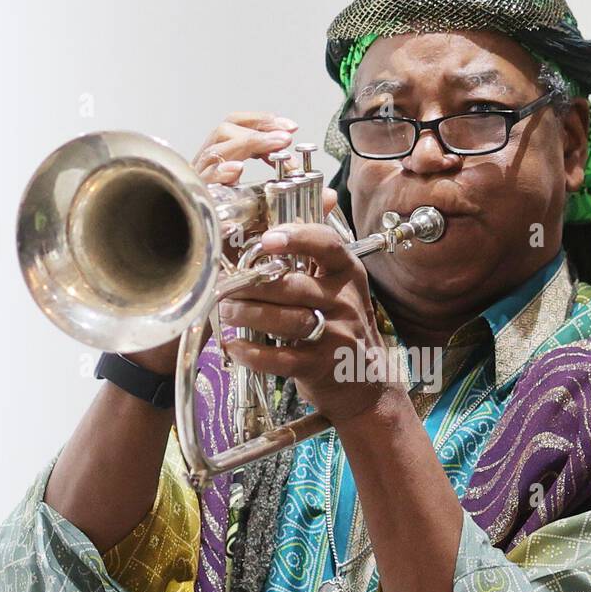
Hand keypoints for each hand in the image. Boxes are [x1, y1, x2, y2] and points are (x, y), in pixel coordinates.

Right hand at [125, 112, 313, 375]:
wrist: (184, 314)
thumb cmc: (222, 278)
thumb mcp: (260, 240)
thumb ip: (289, 216)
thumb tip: (327, 197)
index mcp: (217, 183)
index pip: (230, 135)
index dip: (258, 125)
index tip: (289, 130)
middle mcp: (198, 184)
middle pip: (220, 134)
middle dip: (256, 129)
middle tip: (286, 136)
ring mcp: (186, 196)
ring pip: (211, 151)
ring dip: (244, 145)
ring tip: (272, 148)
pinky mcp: (181, 214)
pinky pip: (198, 186)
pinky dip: (219, 175)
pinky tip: (239, 173)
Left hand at [218, 224, 409, 427]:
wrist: (365, 382)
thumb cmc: (340, 327)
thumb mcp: (338, 287)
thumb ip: (314, 254)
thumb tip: (300, 209)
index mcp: (347, 274)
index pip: (326, 245)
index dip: (295, 238)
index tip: (265, 239)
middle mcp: (345, 302)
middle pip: (292, 286)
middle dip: (251, 287)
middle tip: (225, 288)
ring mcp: (335, 335)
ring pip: (284, 320)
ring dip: (247, 316)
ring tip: (227, 313)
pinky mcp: (320, 366)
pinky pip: (280, 358)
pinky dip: (251, 354)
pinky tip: (235, 347)